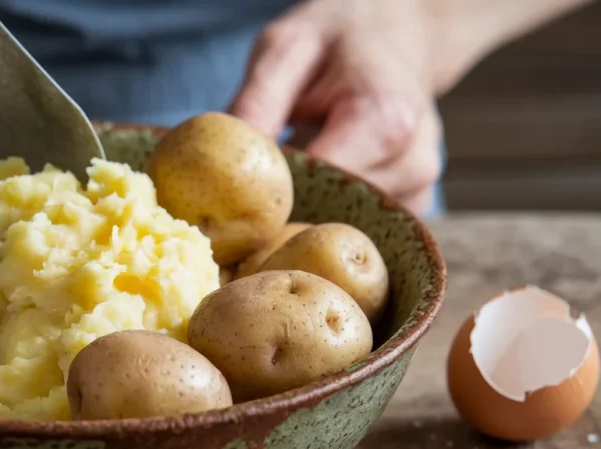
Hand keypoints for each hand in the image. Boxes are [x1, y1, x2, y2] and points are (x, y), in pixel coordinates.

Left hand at [228, 0, 441, 214]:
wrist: (395, 33)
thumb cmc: (336, 40)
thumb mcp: (284, 49)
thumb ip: (256, 104)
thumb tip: (218, 166)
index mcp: (384, 120)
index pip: (314, 183)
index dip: (270, 190)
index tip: (235, 186)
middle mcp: (413, 162)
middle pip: (328, 211)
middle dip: (285, 205)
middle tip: (253, 185)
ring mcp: (418, 188)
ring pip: (340, 224)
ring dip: (307, 206)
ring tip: (291, 169)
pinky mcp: (413, 203)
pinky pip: (358, 225)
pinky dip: (329, 209)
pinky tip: (316, 180)